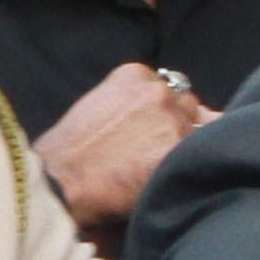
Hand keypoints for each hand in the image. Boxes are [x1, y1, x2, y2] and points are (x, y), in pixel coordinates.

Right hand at [33, 63, 210, 233]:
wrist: (58, 184)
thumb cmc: (67, 155)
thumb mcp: (97, 109)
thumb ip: (131, 105)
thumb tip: (159, 119)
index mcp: (134, 75)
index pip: (170, 89)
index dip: (168, 113)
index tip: (156, 133)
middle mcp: (157, 90)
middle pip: (189, 106)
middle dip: (181, 127)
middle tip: (158, 155)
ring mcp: (170, 117)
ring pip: (201, 131)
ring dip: (187, 148)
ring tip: (163, 170)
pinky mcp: (178, 147)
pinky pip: (202, 154)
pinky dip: (190, 168)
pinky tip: (170, 180)